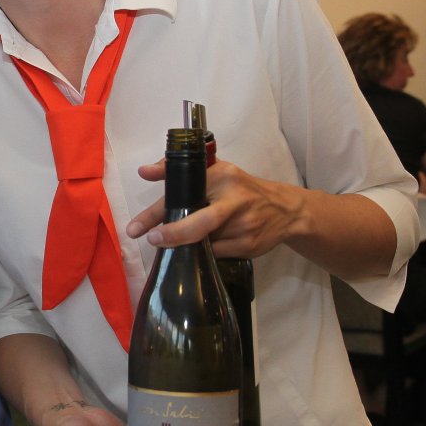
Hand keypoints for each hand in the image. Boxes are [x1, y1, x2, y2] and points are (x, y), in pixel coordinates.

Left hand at [126, 158, 301, 260]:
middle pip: (198, 223)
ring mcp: (244, 225)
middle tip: (152, 239)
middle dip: (173, 234)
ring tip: (176, 241)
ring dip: (187, 244)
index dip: (158, 210)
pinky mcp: (249, 246)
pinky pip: (216, 254)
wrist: (285, 210)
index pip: (185, 190)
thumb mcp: (215, 172)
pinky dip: (204, 252)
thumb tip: (144, 172)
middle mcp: (235, 200)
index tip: (140, 226)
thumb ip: (177, 170)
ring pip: (204, 242)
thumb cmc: (241, 189)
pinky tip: (201, 247)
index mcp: (223, 176)